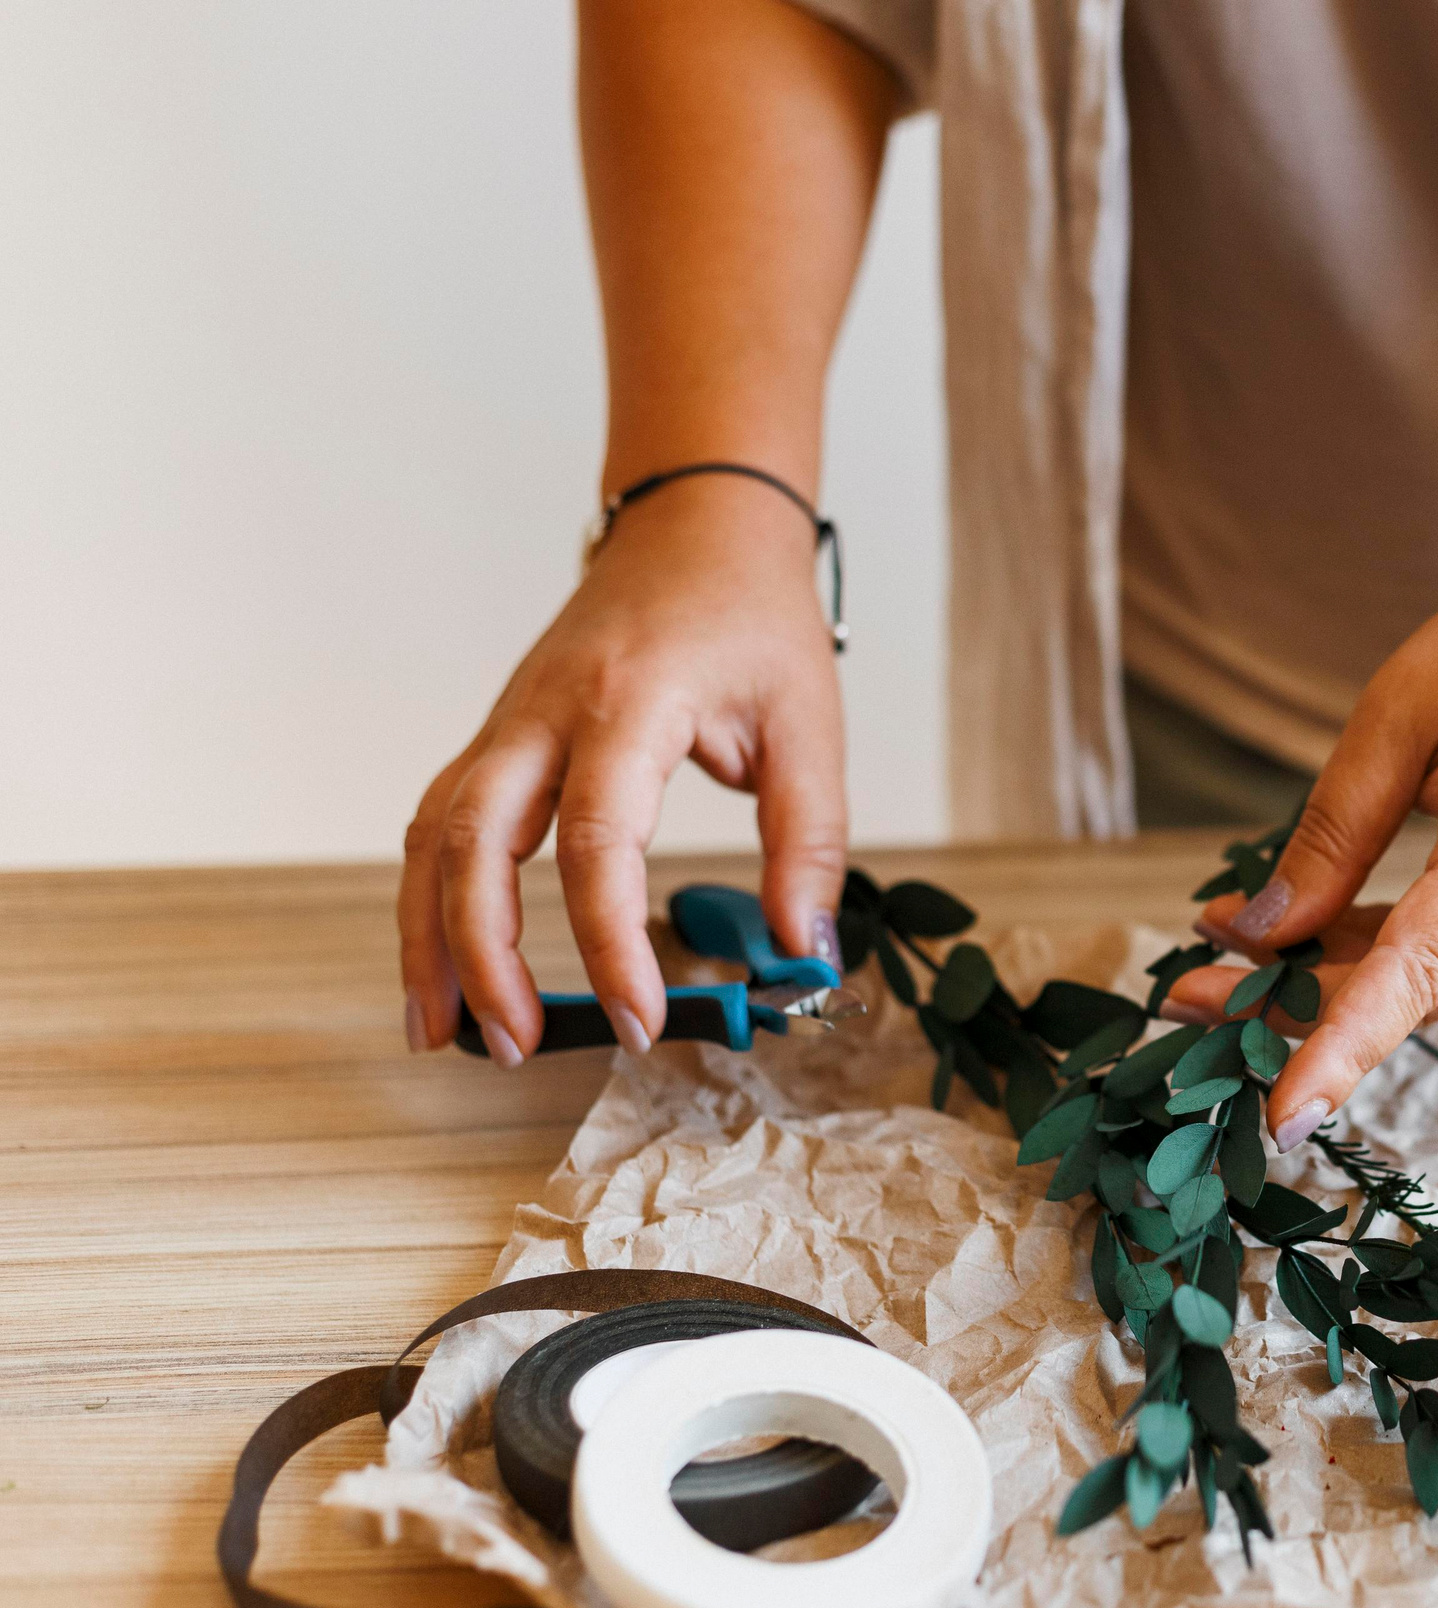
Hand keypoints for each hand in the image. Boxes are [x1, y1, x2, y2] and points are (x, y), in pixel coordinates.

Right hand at [399, 478, 846, 1061]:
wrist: (700, 529)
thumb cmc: (754, 621)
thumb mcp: (809, 726)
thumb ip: (809, 845)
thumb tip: (804, 955)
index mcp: (630, 703)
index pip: (597, 840)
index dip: (609, 941)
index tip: (643, 1018)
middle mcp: (546, 711)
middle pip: (471, 839)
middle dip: (480, 954)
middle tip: (512, 1046)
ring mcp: (509, 721)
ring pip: (432, 834)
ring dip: (427, 936)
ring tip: (440, 1033)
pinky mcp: (499, 736)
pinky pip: (439, 821)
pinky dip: (430, 896)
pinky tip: (441, 966)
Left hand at [1163, 523, 1437, 1146]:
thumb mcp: (1399, 714)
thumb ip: (1331, 832)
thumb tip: (1258, 931)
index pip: (1415, 971)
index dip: (1341, 1045)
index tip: (1281, 1112)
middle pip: (1410, 991)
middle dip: (1298, 1007)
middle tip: (1186, 994)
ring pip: (1429, 981)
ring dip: (1331, 981)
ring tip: (1227, 959)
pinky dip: (1378, 954)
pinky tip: (1304, 934)